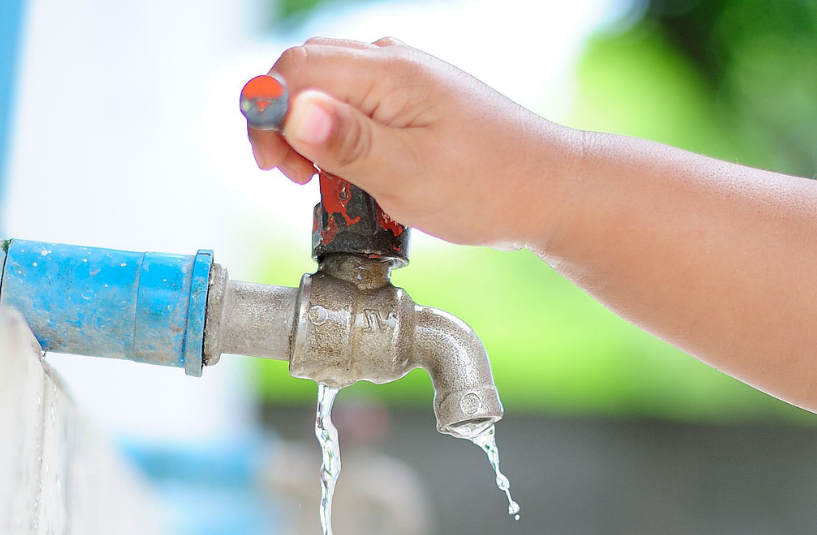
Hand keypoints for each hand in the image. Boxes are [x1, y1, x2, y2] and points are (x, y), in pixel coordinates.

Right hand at [249, 38, 577, 250]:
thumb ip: (347, 143)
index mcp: (389, 72)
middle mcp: (392, 61)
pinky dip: (336, 136)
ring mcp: (402, 78)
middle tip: (296, 178)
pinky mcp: (410, 100)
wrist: (547, 189)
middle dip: (283, 123)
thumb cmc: (488, 186)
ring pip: (325, 89)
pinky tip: (352, 172)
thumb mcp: (409, 175)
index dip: (269, 115)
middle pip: (303, 72)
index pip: (294, 69)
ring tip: (324, 180)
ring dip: (309, 132)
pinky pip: (352, 104)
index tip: (276, 166)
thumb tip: (292, 112)